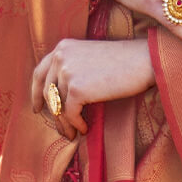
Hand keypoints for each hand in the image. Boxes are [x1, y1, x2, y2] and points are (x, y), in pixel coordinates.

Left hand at [32, 38, 154, 139]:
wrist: (145, 60)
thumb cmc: (124, 61)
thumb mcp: (90, 57)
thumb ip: (73, 68)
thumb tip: (60, 96)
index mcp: (62, 47)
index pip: (39, 73)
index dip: (36, 93)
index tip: (37, 108)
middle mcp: (60, 57)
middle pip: (47, 93)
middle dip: (52, 114)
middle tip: (60, 128)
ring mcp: (67, 72)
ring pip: (57, 106)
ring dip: (65, 124)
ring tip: (73, 134)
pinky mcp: (77, 89)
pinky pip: (70, 114)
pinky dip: (77, 124)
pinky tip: (85, 129)